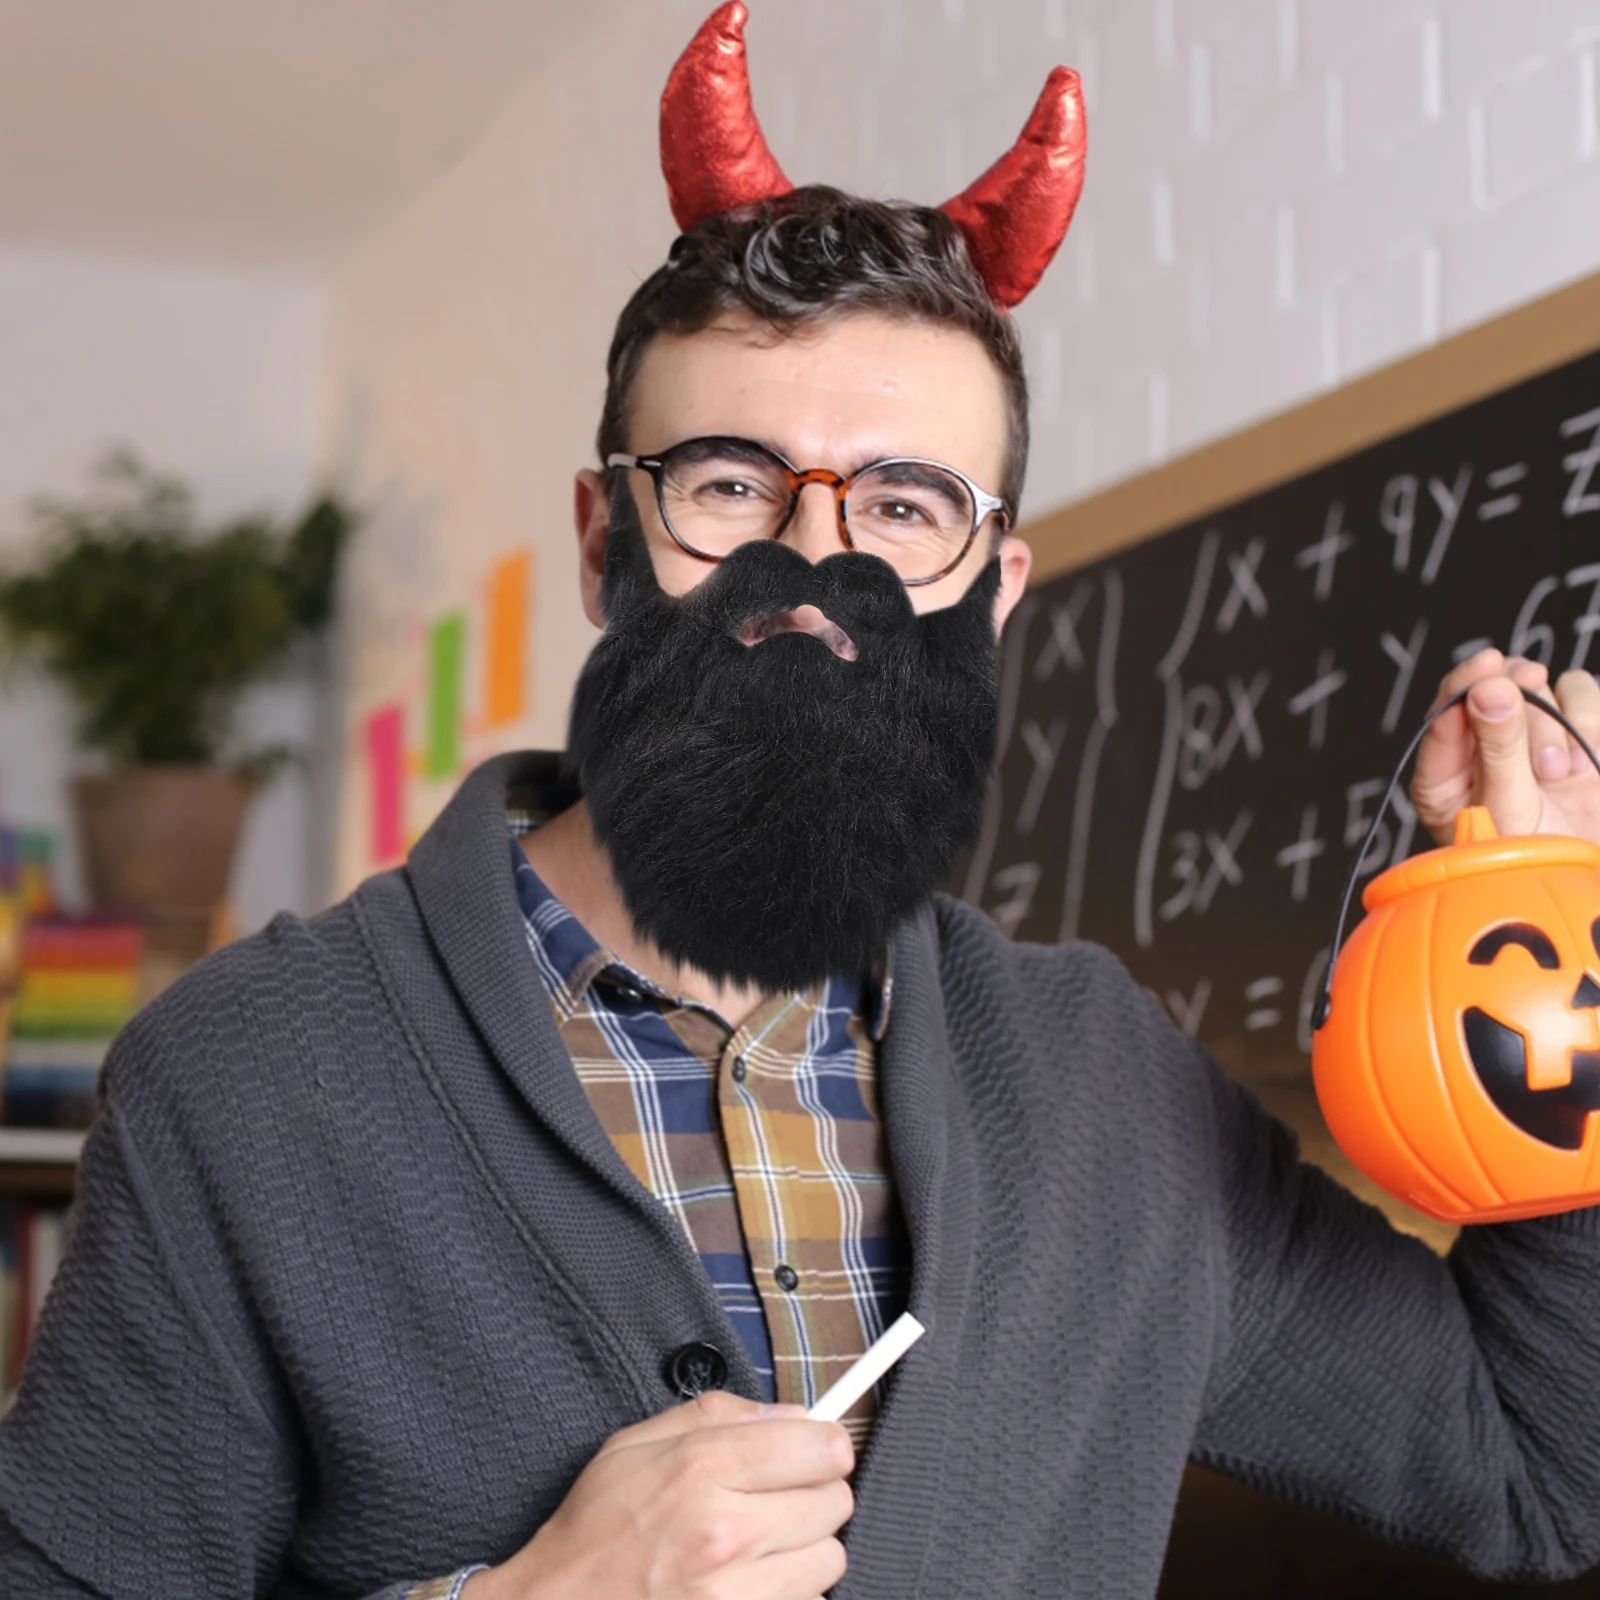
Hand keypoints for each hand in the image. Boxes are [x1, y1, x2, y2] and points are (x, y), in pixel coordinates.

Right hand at [462, 1390, 853, 1599]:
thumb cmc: (594, 1529)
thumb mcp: (636, 1443)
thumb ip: (718, 1414)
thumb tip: (790, 1414)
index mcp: (701, 1469)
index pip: (821, 1447)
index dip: (823, 1444)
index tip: (814, 1449)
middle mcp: (726, 1532)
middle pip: (835, 1501)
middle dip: (813, 1493)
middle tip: (777, 1497)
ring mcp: (736, 1594)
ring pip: (829, 1558)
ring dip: (805, 1548)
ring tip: (760, 1543)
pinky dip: (788, 1590)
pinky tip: (750, 1580)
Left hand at [1412, 649, 1599, 846]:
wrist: (1593, 872)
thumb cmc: (1537, 857)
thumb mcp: (1510, 807)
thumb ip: (1498, 747)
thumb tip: (1489, 689)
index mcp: (1442, 776)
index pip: (1443, 712)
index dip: (1464, 683)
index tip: (1488, 668)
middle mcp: (1480, 750)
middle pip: (1492, 687)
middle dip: (1517, 704)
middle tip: (1535, 726)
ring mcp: (1527, 738)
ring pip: (1537, 686)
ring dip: (1552, 724)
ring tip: (1555, 774)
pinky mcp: (1570, 731)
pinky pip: (1578, 691)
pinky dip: (1585, 718)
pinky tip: (1582, 762)